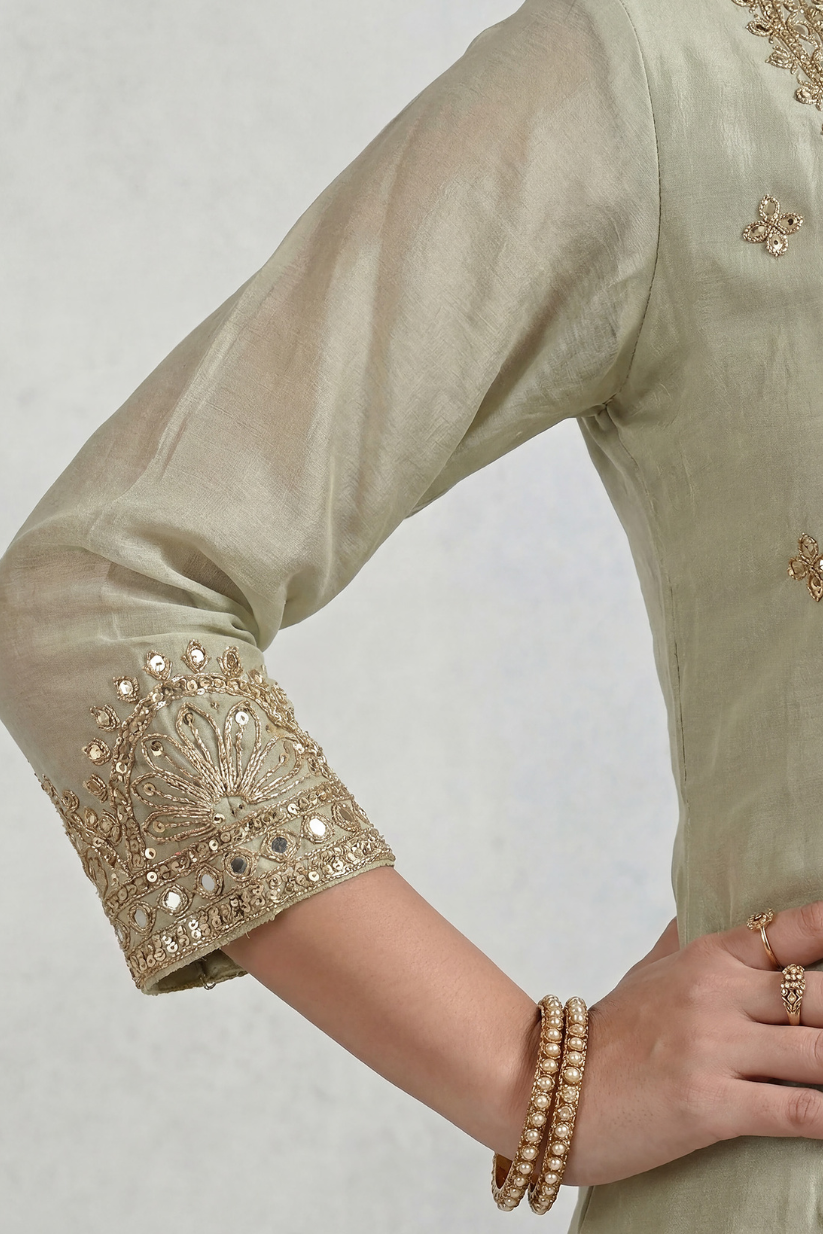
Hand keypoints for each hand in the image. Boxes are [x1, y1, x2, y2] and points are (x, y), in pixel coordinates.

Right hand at [565, 904, 822, 1185]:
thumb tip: (694, 909)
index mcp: (707, 957)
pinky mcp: (708, 1105)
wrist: (541, 1086)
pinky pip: (793, 1110)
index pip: (792, 929)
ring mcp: (712, 1048)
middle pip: (820, 994)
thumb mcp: (646, 973)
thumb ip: (682, 940)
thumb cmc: (608, 1033)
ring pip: (819, 1052)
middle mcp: (715, 994)